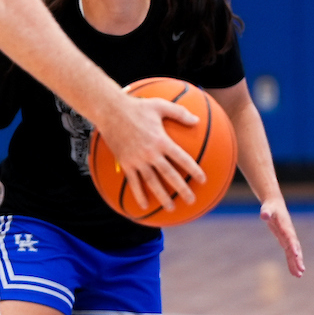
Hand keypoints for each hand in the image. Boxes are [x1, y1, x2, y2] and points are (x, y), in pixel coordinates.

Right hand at [98, 94, 205, 211]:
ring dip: (162, 196)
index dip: (194, 170)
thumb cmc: (137, 106)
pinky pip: (133, 182)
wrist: (110, 111)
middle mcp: (151, 153)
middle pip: (169, 175)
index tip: (202, 180)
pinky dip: (139, 194)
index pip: (182, 158)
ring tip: (170, 208)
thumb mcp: (160, 106)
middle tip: (191, 200)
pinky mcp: (125, 163)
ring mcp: (137, 160)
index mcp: (162, 140)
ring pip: (152, 182)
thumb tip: (197, 121)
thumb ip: (179, 113)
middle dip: (182, 189)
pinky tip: (144, 205)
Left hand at [260, 195, 304, 276]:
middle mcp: (289, 234)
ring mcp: (288, 238)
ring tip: (299, 275)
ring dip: (296, 263)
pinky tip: (294, 272)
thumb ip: (266, 212)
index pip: (290, 237)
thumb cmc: (270, 208)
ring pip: (294, 253)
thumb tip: (264, 215)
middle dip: (298, 259)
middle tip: (302, 270)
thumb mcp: (267, 209)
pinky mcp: (285, 241)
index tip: (296, 255)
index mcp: (286, 226)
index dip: (293, 245)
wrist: (275, 206)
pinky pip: (289, 254)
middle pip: (295, 248)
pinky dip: (291, 262)